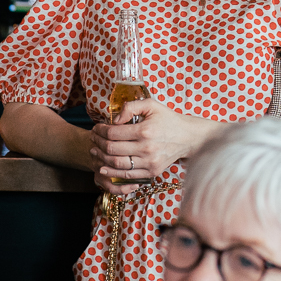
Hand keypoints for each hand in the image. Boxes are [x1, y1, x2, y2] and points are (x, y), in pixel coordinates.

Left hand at [92, 98, 221, 190]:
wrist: (187, 137)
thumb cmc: (167, 119)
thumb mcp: (151, 105)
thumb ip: (131, 107)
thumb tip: (114, 120)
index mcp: (145, 130)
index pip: (113, 133)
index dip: (100, 130)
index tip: (96, 128)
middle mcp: (146, 148)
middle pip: (112, 149)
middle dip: (97, 143)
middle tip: (92, 139)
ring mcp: (149, 162)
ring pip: (117, 164)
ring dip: (102, 158)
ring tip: (95, 152)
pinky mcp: (152, 172)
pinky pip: (128, 175)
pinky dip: (113, 173)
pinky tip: (104, 168)